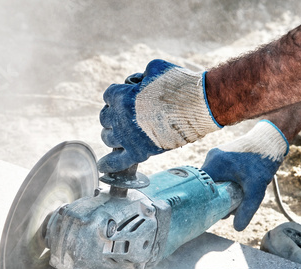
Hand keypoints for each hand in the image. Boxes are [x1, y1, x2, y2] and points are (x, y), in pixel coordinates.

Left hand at [98, 59, 220, 172]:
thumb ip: (139, 77)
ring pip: (107, 138)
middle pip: (105, 118)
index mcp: (121, 97)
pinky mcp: (139, 152)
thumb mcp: (154, 68)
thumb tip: (136, 83)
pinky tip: (101, 167)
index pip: (108, 96)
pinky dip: (108, 164)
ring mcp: (128, 138)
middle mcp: (120, 119)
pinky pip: (117, 162)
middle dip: (114, 114)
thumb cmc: (179, 84)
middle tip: (127, 114)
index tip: (126, 96)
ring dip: (113, 134)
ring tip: (123, 132)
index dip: (117, 95)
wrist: (199, 106)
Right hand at [201, 120, 288, 230]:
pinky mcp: (222, 155)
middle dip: (215, 197)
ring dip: (221, 190)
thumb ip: (247, 208)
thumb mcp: (256, 188)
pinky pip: (218, 172)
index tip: (211, 211)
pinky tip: (236, 187)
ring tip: (234, 198)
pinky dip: (225, 182)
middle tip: (226, 209)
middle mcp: (211, 158)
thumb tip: (238, 228)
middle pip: (206, 184)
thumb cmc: (262, 161)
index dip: (204, 200)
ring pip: (213, 178)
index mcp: (214, 164)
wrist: (271, 140)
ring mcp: (216, 155)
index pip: (199, 186)